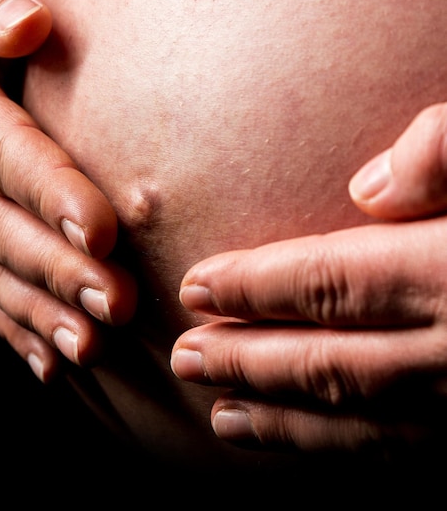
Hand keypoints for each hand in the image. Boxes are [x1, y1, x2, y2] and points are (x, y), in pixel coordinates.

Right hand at [0, 0, 136, 382]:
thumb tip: (28, 24)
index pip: (2, 153)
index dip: (49, 192)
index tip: (100, 229)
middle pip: (1, 225)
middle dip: (57, 268)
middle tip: (115, 303)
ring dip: (42, 311)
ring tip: (90, 346)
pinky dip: (15, 328)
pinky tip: (51, 364)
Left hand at [171, 103, 446, 454]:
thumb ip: (444, 153)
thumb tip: (366, 187)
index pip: (328, 280)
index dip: (254, 288)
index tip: (194, 288)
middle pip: (327, 357)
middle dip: (246, 359)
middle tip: (184, 358)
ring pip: (359, 417)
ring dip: (282, 419)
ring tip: (221, 414)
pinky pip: (405, 452)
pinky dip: (343, 451)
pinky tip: (302, 442)